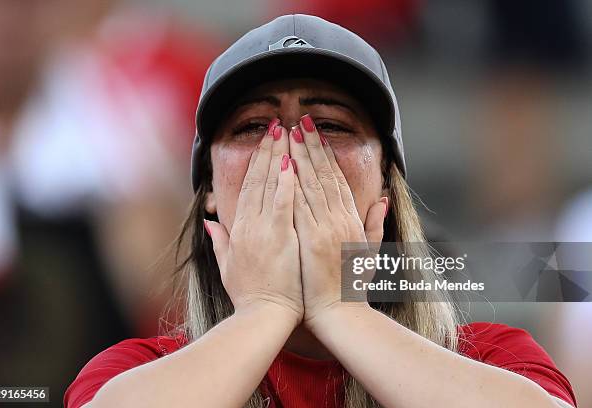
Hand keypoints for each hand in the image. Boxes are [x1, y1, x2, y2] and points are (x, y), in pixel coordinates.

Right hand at [205, 121, 303, 322]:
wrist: (262, 316)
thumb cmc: (250, 295)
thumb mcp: (227, 266)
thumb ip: (220, 242)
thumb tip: (210, 223)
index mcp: (239, 230)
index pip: (248, 188)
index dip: (256, 162)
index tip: (265, 142)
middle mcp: (249, 225)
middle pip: (258, 179)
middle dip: (268, 149)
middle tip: (278, 125)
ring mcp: (263, 229)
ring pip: (269, 185)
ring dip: (278, 156)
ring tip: (288, 132)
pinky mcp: (279, 237)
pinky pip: (282, 203)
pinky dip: (286, 182)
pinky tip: (291, 162)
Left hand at [288, 115, 387, 326]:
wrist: (340, 313)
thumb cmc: (351, 286)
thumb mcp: (369, 252)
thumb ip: (375, 224)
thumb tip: (382, 199)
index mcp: (352, 220)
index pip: (337, 179)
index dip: (326, 154)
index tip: (316, 134)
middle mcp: (341, 219)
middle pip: (325, 174)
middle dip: (312, 145)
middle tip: (302, 120)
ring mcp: (327, 227)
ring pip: (312, 183)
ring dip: (301, 155)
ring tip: (291, 132)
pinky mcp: (313, 238)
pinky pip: (301, 204)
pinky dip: (292, 183)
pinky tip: (284, 164)